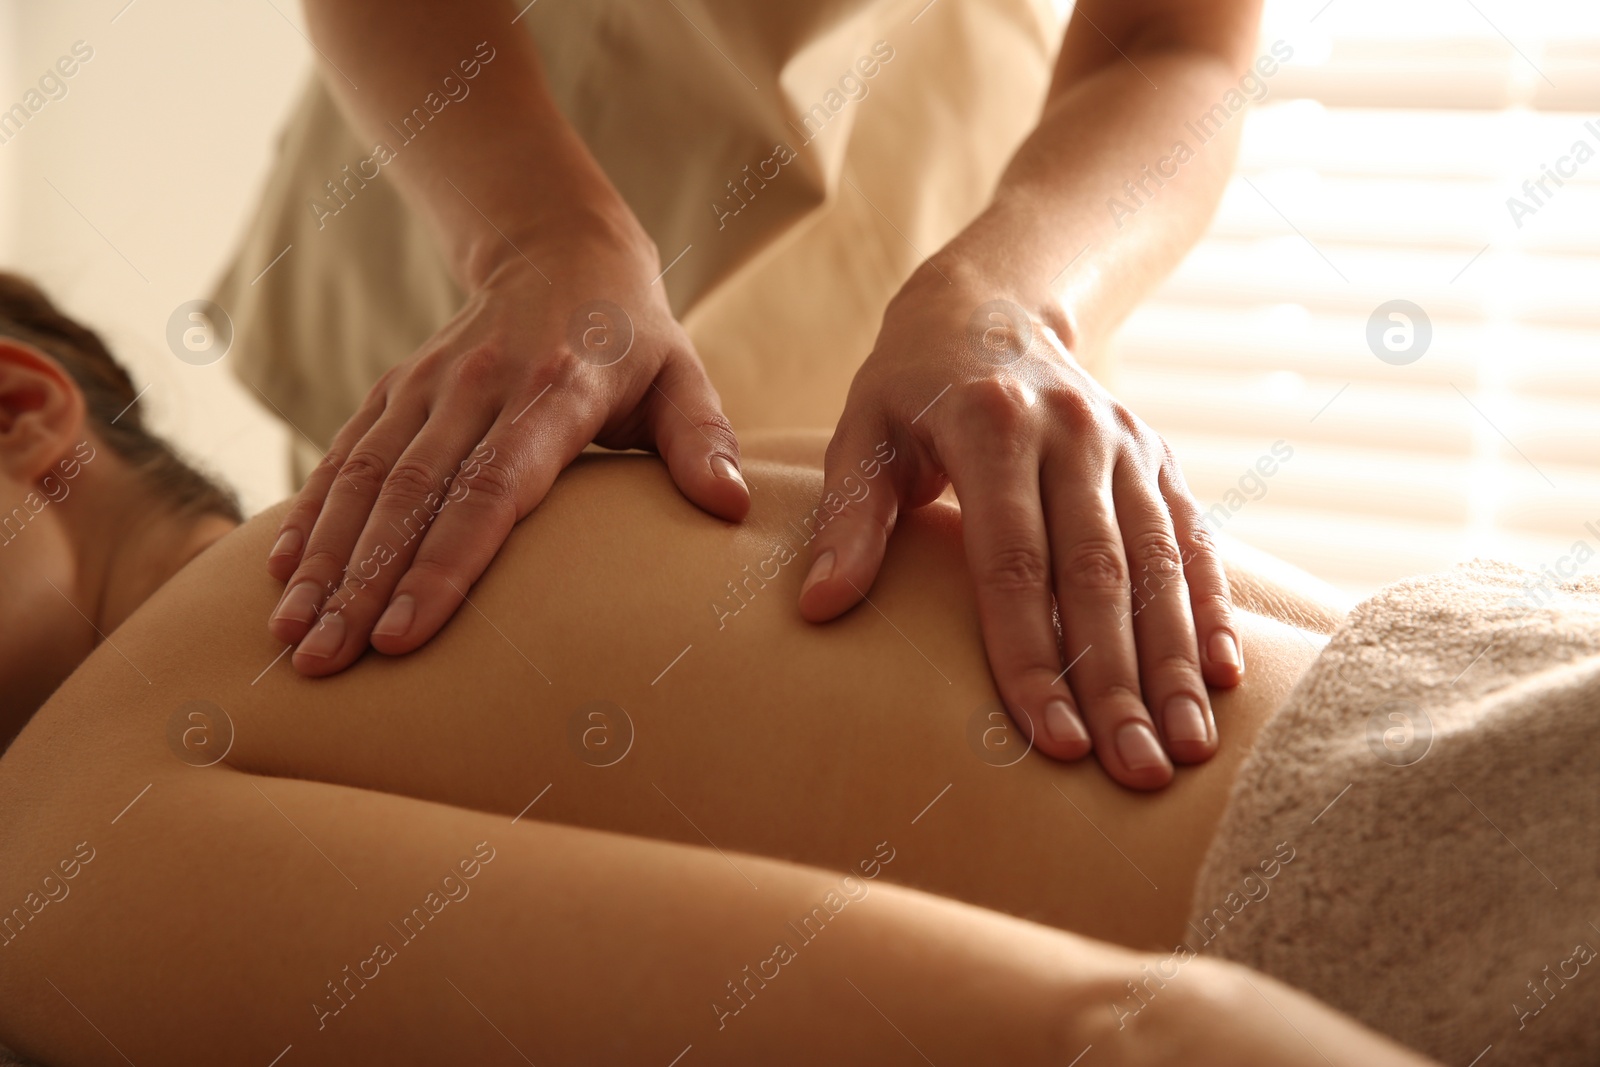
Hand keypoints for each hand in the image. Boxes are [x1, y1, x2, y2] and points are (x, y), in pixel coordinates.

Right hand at [265, 216, 748, 674]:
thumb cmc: (634, 339)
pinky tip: (280, 575)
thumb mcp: (682, 378)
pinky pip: (342, 455)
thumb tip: (731, 508)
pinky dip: (310, 515)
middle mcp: (478, 387)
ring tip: (290, 638)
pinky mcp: (395, 388)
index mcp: (553, 391)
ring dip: (323, 561)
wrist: (561, 249)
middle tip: (323, 664)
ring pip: (363, 480)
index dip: (444, 564)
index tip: (404, 636)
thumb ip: (703, 441)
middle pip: (409, 498)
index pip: (490, 489)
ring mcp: (427, 387)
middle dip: (360, 586)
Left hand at [798, 267, 1239, 789]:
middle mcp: (1073, 433)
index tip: (1051, 741)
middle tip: (1134, 773)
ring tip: (1186, 749)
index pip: (1014, 564)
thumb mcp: (862, 433)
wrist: (991, 304)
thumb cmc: (910, 386)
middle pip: (1100, 575)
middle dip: (1118, 682)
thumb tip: (819, 608)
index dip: (1033, 657)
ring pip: (1160, 564)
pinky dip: (1210, 607)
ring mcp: (1126, 445)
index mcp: (992, 427)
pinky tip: (1222, 676)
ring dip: (1174, 661)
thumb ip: (849, 518)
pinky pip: (1194, 539)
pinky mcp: (1157, 457)